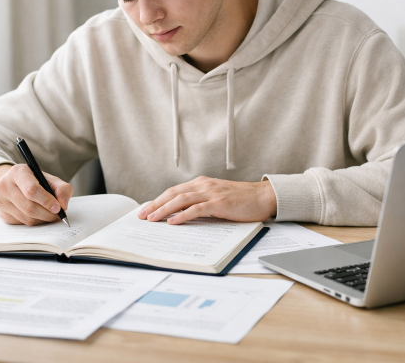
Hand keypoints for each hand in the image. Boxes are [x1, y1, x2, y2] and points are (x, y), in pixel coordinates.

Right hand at [0, 164, 72, 225]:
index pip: (31, 190)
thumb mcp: (50, 179)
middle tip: (58, 215)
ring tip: (51, 215)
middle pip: (29, 207)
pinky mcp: (2, 213)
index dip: (46, 201)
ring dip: (43, 220)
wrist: (15, 184)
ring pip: (26, 218)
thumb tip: (63, 205)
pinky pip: (22, 223)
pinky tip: (40, 216)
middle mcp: (4, 185)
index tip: (58, 207)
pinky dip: (35, 222)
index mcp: (17, 172)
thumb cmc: (35, 181)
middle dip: (47, 214)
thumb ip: (62, 189)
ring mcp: (0, 201)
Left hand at [137, 176, 276, 224]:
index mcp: (201, 183)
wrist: (263, 197)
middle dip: (155, 204)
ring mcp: (211, 193)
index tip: (145, 209)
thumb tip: (180, 216)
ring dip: (163, 210)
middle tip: (141, 216)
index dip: (158, 200)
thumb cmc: (241, 200)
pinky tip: (172, 222)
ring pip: (181, 200)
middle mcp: (203, 185)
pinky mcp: (219, 203)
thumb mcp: (216, 198)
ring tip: (152, 219)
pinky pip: (196, 209)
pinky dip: (182, 215)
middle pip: (172, 193)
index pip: (174, 191)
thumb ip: (200, 203)